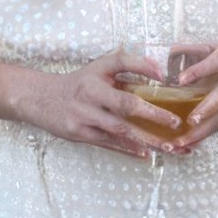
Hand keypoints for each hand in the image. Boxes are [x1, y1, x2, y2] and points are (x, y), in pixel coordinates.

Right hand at [7, 51, 186, 158]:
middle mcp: (89, 98)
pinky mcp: (80, 135)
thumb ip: (128, 63)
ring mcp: (84, 118)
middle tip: (175, 124)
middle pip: (125, 107)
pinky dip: (128, 149)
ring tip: (168, 147)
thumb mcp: (99, 67)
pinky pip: (109, 143)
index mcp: (95, 79)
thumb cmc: (78, 83)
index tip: (165, 80)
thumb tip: (159, 71)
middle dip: (153, 116)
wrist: (41, 99)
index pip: (122, 67)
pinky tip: (145, 154)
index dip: (143, 70)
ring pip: (120, 131)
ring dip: (145, 139)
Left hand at [169, 38, 217, 149]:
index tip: (181, 80)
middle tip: (189, 122)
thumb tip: (169, 54)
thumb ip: (191, 50)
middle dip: (207, 109)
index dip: (200, 70)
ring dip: (206, 129)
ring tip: (185, 140)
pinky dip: (210, 132)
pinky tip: (194, 141)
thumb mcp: (213, 44)